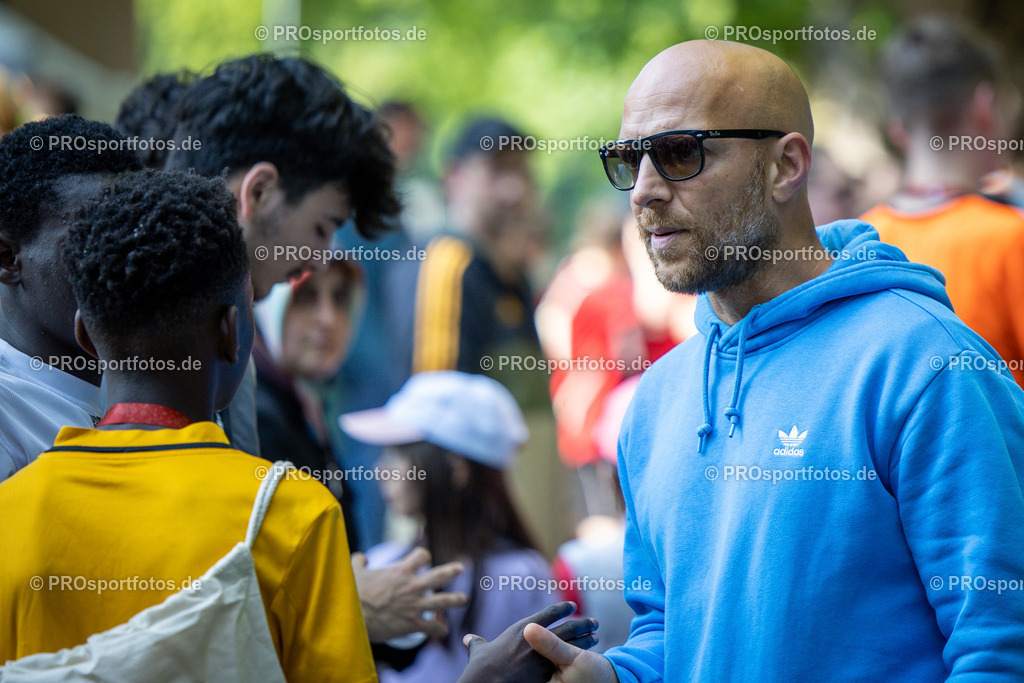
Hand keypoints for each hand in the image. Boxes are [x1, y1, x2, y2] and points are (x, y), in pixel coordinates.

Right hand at [351, 547, 467, 642]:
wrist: (353, 617)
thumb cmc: (353, 593)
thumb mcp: (354, 572)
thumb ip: (359, 562)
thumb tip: (361, 557)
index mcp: (401, 571)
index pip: (421, 555)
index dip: (423, 556)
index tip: (423, 559)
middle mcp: (412, 586)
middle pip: (439, 575)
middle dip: (451, 571)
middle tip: (460, 568)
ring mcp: (414, 605)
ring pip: (442, 601)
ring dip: (455, 600)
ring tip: (463, 599)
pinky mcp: (412, 624)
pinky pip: (431, 626)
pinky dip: (439, 629)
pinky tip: (443, 630)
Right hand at [457, 601, 599, 682]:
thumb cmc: (481, 670)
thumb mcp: (479, 654)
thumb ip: (477, 644)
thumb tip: (469, 640)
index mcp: (522, 630)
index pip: (547, 615)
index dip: (561, 610)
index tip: (572, 606)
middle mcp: (537, 640)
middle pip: (566, 628)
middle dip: (582, 624)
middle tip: (593, 622)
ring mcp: (544, 658)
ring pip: (572, 645)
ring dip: (585, 641)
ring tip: (596, 637)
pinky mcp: (547, 675)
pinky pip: (567, 664)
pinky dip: (579, 659)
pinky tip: (587, 659)